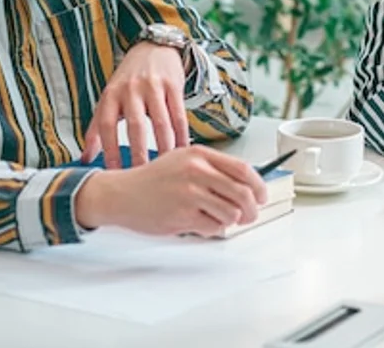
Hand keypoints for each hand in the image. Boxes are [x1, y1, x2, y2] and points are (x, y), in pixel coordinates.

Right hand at [75, 145, 267, 236]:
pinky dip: (212, 229)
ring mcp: (190, 193)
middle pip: (243, 193)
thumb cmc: (154, 180)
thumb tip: (247, 186)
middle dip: (252, 209)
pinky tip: (198, 222)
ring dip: (229, 221)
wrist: (121, 194)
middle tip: (250, 215)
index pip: (243, 169)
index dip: (259, 185)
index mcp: (200, 154)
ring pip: (231, 213)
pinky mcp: (182, 215)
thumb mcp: (184, 161)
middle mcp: (197, 171)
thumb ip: (213, 169)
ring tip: (216, 218)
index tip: (262, 195)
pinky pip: (213, 227)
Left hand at [81, 41, 190, 167]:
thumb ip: (96, 129)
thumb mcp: (108, 99)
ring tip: (166, 166)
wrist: (153, 48)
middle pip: (135, 126)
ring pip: (161, 122)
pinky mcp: (173, 85)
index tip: (114, 173)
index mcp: (110, 95)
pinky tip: (182, 149)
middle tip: (143, 175)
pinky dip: (181, 134)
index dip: (109, 151)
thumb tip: (84, 159)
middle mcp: (130, 89)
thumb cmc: (128, 80)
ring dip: (164, 146)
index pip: (106, 126)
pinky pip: (179, 114)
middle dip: (139, 153)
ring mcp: (153, 86)